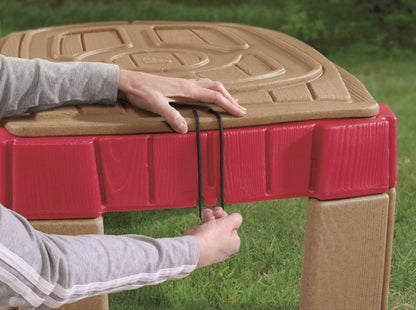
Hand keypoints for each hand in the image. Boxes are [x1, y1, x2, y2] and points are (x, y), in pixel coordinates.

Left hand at [118, 70, 245, 133]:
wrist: (129, 81)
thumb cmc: (141, 91)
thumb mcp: (155, 105)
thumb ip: (171, 116)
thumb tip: (185, 129)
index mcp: (187, 89)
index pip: (214, 96)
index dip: (229, 105)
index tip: (241, 113)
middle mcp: (188, 84)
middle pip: (216, 88)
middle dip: (230, 99)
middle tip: (240, 110)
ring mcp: (184, 84)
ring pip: (210, 85)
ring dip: (222, 93)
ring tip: (230, 102)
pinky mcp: (178, 86)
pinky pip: (201, 86)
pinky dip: (211, 92)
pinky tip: (208, 97)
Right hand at [184, 207, 241, 268]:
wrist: (192, 248)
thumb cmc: (211, 237)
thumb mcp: (228, 223)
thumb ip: (236, 218)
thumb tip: (237, 218)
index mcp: (233, 243)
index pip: (232, 226)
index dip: (226, 217)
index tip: (220, 214)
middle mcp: (223, 246)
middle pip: (222, 225)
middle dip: (216, 217)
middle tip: (212, 214)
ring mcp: (211, 246)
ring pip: (211, 227)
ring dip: (208, 218)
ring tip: (205, 216)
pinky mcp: (201, 245)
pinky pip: (203, 232)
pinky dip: (201, 225)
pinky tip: (199, 223)